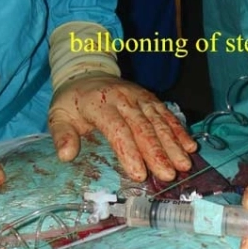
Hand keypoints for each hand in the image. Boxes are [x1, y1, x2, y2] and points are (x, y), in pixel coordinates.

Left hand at [47, 73, 197, 181]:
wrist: (87, 73)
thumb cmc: (73, 102)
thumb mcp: (58, 116)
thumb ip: (61, 135)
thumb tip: (66, 156)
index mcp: (99, 104)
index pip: (117, 130)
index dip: (129, 152)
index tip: (139, 174)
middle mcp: (123, 99)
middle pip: (143, 128)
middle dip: (157, 153)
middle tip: (168, 175)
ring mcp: (139, 97)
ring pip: (158, 122)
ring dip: (173, 144)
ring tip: (184, 164)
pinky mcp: (150, 98)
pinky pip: (166, 114)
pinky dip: (179, 129)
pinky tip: (190, 145)